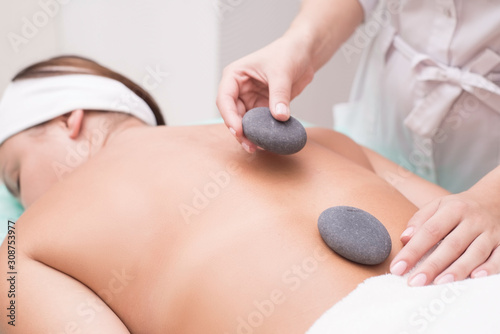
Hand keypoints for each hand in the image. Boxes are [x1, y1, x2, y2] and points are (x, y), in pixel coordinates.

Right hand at [216, 35, 314, 152]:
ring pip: (245, 122)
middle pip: (232, 115)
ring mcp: (250, 99)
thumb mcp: (282, 72)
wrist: (304, 54)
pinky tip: (268, 142)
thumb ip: (279, 95)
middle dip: (240, 131)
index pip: (225, 99)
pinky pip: (259, 123)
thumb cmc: (288, 53)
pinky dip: (262, 133)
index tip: (239, 130)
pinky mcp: (263, 107)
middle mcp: (239, 89)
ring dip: (250, 135)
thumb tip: (280, 116)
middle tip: (250, 145)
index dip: (229, 117)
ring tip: (257, 147)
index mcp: (235, 76)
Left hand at [390, 191, 499, 285]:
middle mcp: (473, 220)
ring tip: (440, 284)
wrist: (495, 200)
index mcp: (453, 209)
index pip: (430, 231)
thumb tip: (404, 238)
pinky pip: (499, 258)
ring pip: (475, 253)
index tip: (398, 267)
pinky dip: (489, 269)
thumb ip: (420, 220)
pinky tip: (475, 278)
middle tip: (415, 282)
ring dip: (457, 270)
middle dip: (432, 265)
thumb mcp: (437, 205)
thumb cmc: (458, 208)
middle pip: (451, 245)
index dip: (413, 250)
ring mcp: (491, 233)